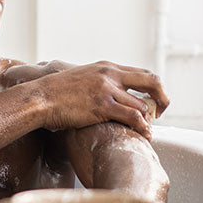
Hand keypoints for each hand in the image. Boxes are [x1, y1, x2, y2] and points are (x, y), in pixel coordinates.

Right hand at [34, 62, 168, 136]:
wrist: (40, 97)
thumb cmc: (57, 93)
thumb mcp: (82, 79)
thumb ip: (99, 83)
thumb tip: (109, 97)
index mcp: (107, 67)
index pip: (142, 73)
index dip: (154, 88)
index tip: (154, 101)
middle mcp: (110, 74)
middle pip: (151, 81)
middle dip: (162, 98)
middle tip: (162, 112)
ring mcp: (107, 89)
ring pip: (141, 105)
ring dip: (148, 120)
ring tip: (148, 131)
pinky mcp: (102, 106)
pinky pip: (133, 117)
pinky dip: (143, 127)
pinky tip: (145, 135)